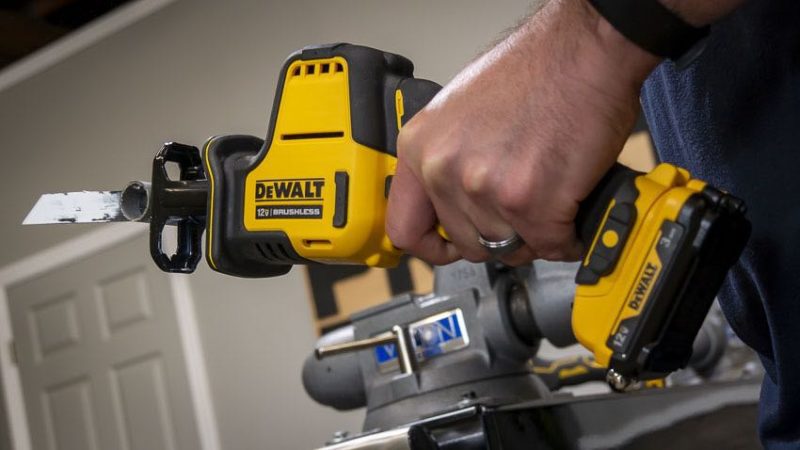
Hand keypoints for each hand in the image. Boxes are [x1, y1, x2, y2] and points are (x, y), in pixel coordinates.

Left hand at [386, 0, 659, 265]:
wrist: (583, 49)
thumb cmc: (534, 70)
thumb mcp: (460, 114)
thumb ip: (448, 162)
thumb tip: (452, 205)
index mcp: (420, 147)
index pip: (405, 229)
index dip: (433, 248)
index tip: (450, 249)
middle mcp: (444, 169)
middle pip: (466, 243)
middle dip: (499, 236)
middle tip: (522, 215)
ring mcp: (485, 189)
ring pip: (510, 247)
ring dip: (535, 234)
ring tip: (550, 201)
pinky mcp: (532, 202)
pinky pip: (550, 246)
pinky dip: (567, 236)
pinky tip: (572, 210)